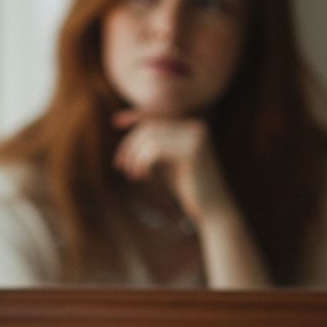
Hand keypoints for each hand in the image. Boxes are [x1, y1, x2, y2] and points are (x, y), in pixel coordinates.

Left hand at [112, 109, 271, 287]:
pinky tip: (143, 177)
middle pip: (150, 126)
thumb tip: (127, 130)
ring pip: (150, 138)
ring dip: (135, 157)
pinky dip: (143, 163)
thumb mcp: (166, 163)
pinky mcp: (192, 151)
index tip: (115, 121)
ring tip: (133, 175)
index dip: (135, 116)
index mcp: (192, 126)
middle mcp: (195, 127)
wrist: (212, 210)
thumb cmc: (187, 189)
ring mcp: (195, 137)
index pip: (157, 117)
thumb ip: (153, 147)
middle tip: (120, 166)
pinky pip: (155, 150)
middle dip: (130, 145)